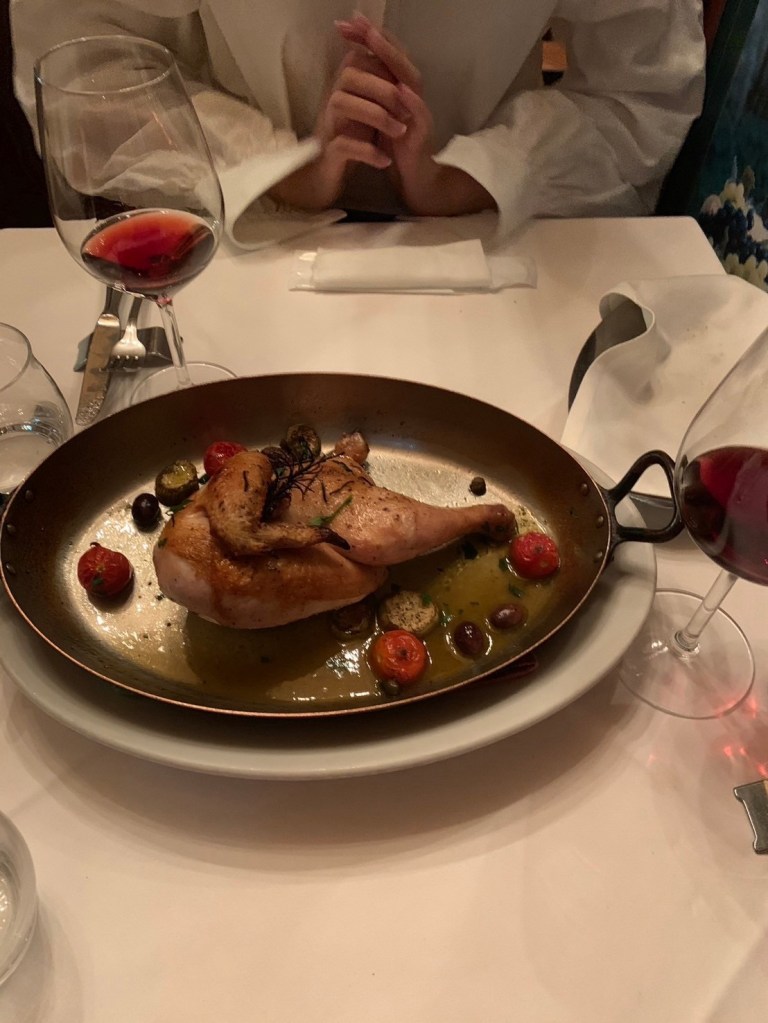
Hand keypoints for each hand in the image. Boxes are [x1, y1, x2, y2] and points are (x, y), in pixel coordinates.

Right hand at [268, 46, 407, 210]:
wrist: (331, 174)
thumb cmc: (355, 135)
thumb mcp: (371, 104)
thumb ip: (380, 79)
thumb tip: (397, 54)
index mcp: (344, 85)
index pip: (357, 57)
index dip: (382, 61)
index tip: (406, 84)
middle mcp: (333, 98)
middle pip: (350, 75)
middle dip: (384, 90)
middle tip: (407, 112)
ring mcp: (328, 124)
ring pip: (342, 103)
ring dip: (377, 116)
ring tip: (399, 132)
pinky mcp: (328, 151)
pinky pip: (343, 144)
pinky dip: (368, 152)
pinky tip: (385, 160)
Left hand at [336, 15, 494, 216]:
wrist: (412, 180)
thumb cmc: (394, 147)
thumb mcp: (378, 114)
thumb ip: (371, 92)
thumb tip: (353, 66)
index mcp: (400, 90)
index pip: (384, 57)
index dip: (367, 39)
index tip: (344, 23)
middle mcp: (412, 97)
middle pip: (399, 60)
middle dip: (379, 39)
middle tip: (359, 21)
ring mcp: (419, 114)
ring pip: (411, 80)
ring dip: (394, 59)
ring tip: (376, 41)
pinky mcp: (422, 135)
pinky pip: (420, 115)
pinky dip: (412, 101)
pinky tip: (400, 89)